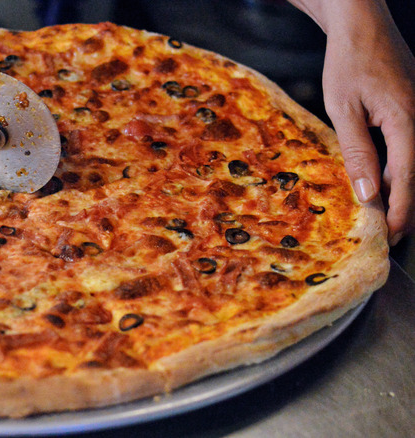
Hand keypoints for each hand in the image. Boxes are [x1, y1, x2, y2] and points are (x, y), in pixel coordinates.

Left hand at [289, 0, 414, 245]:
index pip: (408, 179)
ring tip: (382, 218)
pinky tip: (381, 183)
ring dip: (400, 190)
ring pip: (414, 164)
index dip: (398, 211)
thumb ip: (357, 152)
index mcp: (407, 121)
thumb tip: (367, 193)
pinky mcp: (413, 112)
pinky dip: (398, 170)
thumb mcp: (343, 109)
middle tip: (385, 237)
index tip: (388, 236)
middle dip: (402, 208)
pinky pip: (409, 149)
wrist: (363, 27)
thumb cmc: (349, 62)